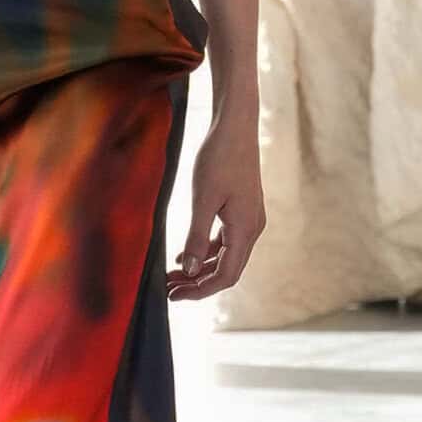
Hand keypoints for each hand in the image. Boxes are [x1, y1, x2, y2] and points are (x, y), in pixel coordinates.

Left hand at [167, 107, 263, 300]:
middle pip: (227, 271)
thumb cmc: (219, 157)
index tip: (174, 296)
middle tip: (169, 290)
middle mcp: (252, 229)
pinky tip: (186, 254)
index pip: (226, 276)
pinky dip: (206, 252)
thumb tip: (190, 271)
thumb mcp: (202, 200)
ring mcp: (249, 220)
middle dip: (198, 284)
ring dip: (201, 269)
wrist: (236, 125)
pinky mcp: (242, 210)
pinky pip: (225, 241)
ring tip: (173, 276)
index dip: (200, 291)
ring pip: (226, 257)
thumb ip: (196, 237)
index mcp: (245, 230)